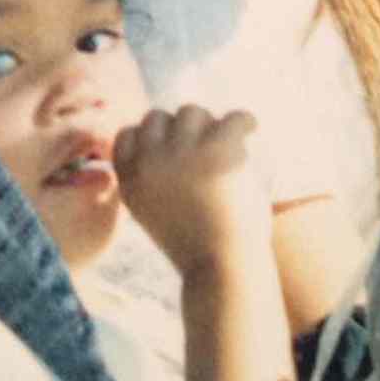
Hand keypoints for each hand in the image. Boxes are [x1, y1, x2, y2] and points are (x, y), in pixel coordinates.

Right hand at [114, 106, 270, 280]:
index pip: (127, 133)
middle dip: (178, 130)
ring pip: (194, 111)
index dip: (150, 138)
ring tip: (226, 149)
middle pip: (159, 116)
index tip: (171, 149)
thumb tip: (156, 124)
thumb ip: (148, 173)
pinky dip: (245, 122)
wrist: (223, 269)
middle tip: (202, 151)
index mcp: (130, 179)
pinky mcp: (217, 148)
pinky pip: (233, 117)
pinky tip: (251, 131)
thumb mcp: (152, 209)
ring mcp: (182, 151)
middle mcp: (150, 160)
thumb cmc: (194, 244)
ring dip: (209, 127)